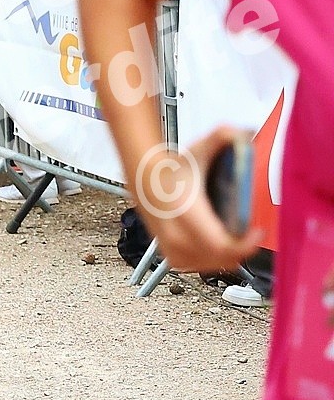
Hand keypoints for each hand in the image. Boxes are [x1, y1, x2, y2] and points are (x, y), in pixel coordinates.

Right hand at [131, 128, 258, 272]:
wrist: (144, 180)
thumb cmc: (172, 170)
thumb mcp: (198, 151)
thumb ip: (222, 136)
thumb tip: (242, 132)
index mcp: (185, 211)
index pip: (219, 243)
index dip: (243, 244)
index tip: (256, 233)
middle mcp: (175, 233)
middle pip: (218, 258)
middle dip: (239, 249)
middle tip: (249, 235)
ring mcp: (171, 247)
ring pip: (208, 266)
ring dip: (226, 257)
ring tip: (235, 241)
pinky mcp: (170, 255)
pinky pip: (197, 267)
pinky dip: (211, 260)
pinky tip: (217, 248)